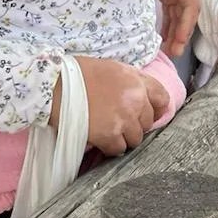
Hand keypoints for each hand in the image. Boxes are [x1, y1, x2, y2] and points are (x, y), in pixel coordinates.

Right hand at [49, 57, 169, 155]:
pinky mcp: (109, 135)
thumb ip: (131, 82)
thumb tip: (141, 97)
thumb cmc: (79, 73)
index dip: (157, 109)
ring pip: (136, 139)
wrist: (54, 83)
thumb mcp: (112, 68)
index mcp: (137, 81)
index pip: (163, 98)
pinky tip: (100, 140)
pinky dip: (110, 147)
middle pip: (147, 122)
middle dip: (136, 124)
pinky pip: (119, 149)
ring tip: (109, 132)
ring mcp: (123, 119)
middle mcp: (135, 100)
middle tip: (120, 124)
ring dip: (124, 138)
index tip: (151, 114)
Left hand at [150, 0, 198, 57]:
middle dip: (183, 33)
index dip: (186, 22)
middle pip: (187, 12)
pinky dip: (169, 27)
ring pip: (180, 15)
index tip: (179, 39)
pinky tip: (165, 40)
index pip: (190, 2)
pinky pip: (170, 12)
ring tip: (169, 52)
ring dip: (177, 33)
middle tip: (174, 53)